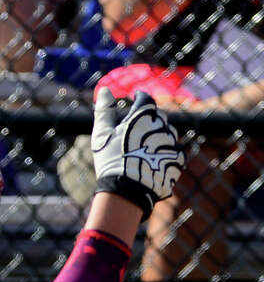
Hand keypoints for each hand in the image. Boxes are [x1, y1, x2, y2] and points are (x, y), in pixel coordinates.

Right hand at [91, 88, 184, 219]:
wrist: (126, 191)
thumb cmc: (111, 159)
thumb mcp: (102, 133)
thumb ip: (104, 110)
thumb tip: (105, 89)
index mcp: (145, 114)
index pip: (145, 99)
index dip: (138, 98)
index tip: (134, 100)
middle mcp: (163, 124)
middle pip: (157, 117)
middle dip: (147, 121)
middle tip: (133, 132)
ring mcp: (173, 142)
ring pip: (167, 134)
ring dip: (157, 138)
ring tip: (141, 152)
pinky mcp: (178, 160)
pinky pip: (174, 153)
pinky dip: (164, 155)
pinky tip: (151, 164)